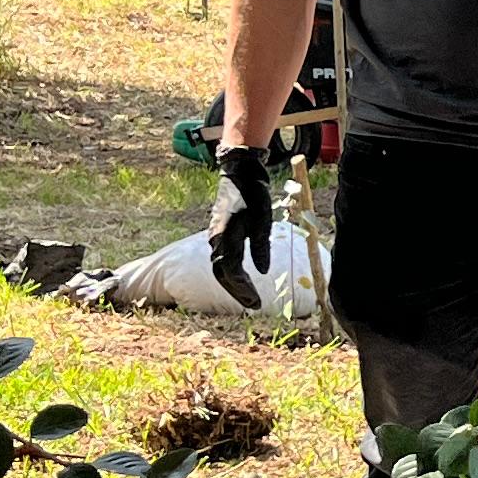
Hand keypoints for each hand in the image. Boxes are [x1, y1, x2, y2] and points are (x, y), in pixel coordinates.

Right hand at [205, 144, 277, 306]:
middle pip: (222, 274)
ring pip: (220, 268)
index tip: (257, 303)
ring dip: (234, 284)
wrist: (239, 172)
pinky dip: (232, 273)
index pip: (231, 272)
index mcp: (225, 237)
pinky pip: (222, 259)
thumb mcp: (263, 219)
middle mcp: (215, 240)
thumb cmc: (253, 193)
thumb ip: (261, 246)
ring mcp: (215, 237)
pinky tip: (243, 278)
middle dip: (238, 292)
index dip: (243, 290)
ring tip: (250, 296)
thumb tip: (262, 272)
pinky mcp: (219, 233)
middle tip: (254, 305)